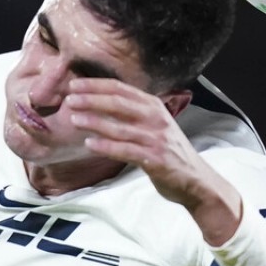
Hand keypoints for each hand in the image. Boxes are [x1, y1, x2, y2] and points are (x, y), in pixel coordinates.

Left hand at [65, 77, 241, 244]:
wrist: (197, 181)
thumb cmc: (171, 154)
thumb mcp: (155, 127)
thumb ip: (134, 115)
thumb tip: (102, 105)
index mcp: (154, 107)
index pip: (121, 89)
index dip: (96, 85)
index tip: (74, 85)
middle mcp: (156, 119)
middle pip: (118, 103)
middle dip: (91, 99)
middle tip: (69, 99)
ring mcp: (156, 139)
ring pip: (119, 126)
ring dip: (94, 121)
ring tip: (74, 119)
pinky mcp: (155, 159)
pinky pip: (125, 150)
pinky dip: (106, 146)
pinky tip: (90, 144)